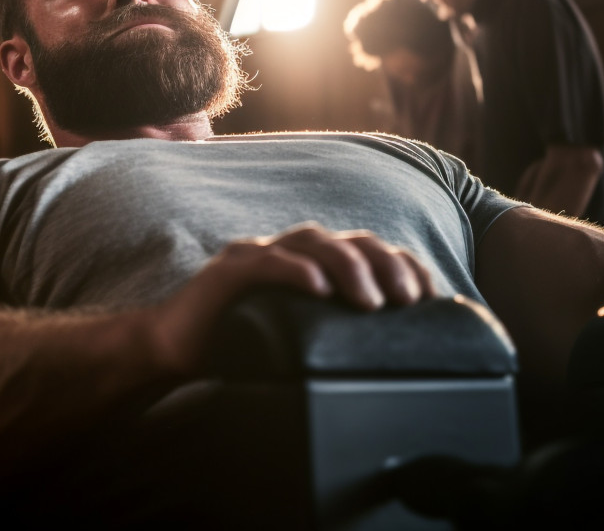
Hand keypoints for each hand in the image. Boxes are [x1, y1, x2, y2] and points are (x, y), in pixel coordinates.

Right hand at [146, 222, 436, 375]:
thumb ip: (333, 336)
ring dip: (348, 265)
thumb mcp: (299, 342)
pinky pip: (265, 261)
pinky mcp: (227, 271)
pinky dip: (294, 269)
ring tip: (370, 301)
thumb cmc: (235, 347)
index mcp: (307, 264)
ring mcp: (256, 256)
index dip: (401, 263)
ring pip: (312, 241)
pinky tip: (317, 287)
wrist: (172, 352)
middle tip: (406, 300)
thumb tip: (390, 363)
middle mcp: (286, 251)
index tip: (430, 295)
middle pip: (346, 240)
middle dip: (384, 263)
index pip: (365, 249)